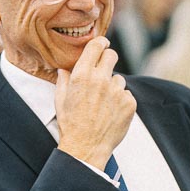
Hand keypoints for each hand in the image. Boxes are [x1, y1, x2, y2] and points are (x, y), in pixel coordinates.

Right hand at [55, 37, 135, 169]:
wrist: (86, 147)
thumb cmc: (70, 124)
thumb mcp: (60, 100)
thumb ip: (64, 80)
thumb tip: (65, 68)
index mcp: (82, 75)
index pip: (96, 45)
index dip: (100, 43)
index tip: (102, 44)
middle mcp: (100, 79)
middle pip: (112, 55)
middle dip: (107, 60)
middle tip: (103, 72)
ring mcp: (117, 91)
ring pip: (119, 79)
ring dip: (112, 87)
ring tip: (102, 104)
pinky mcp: (129, 103)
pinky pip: (126, 95)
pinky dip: (120, 102)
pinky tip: (110, 113)